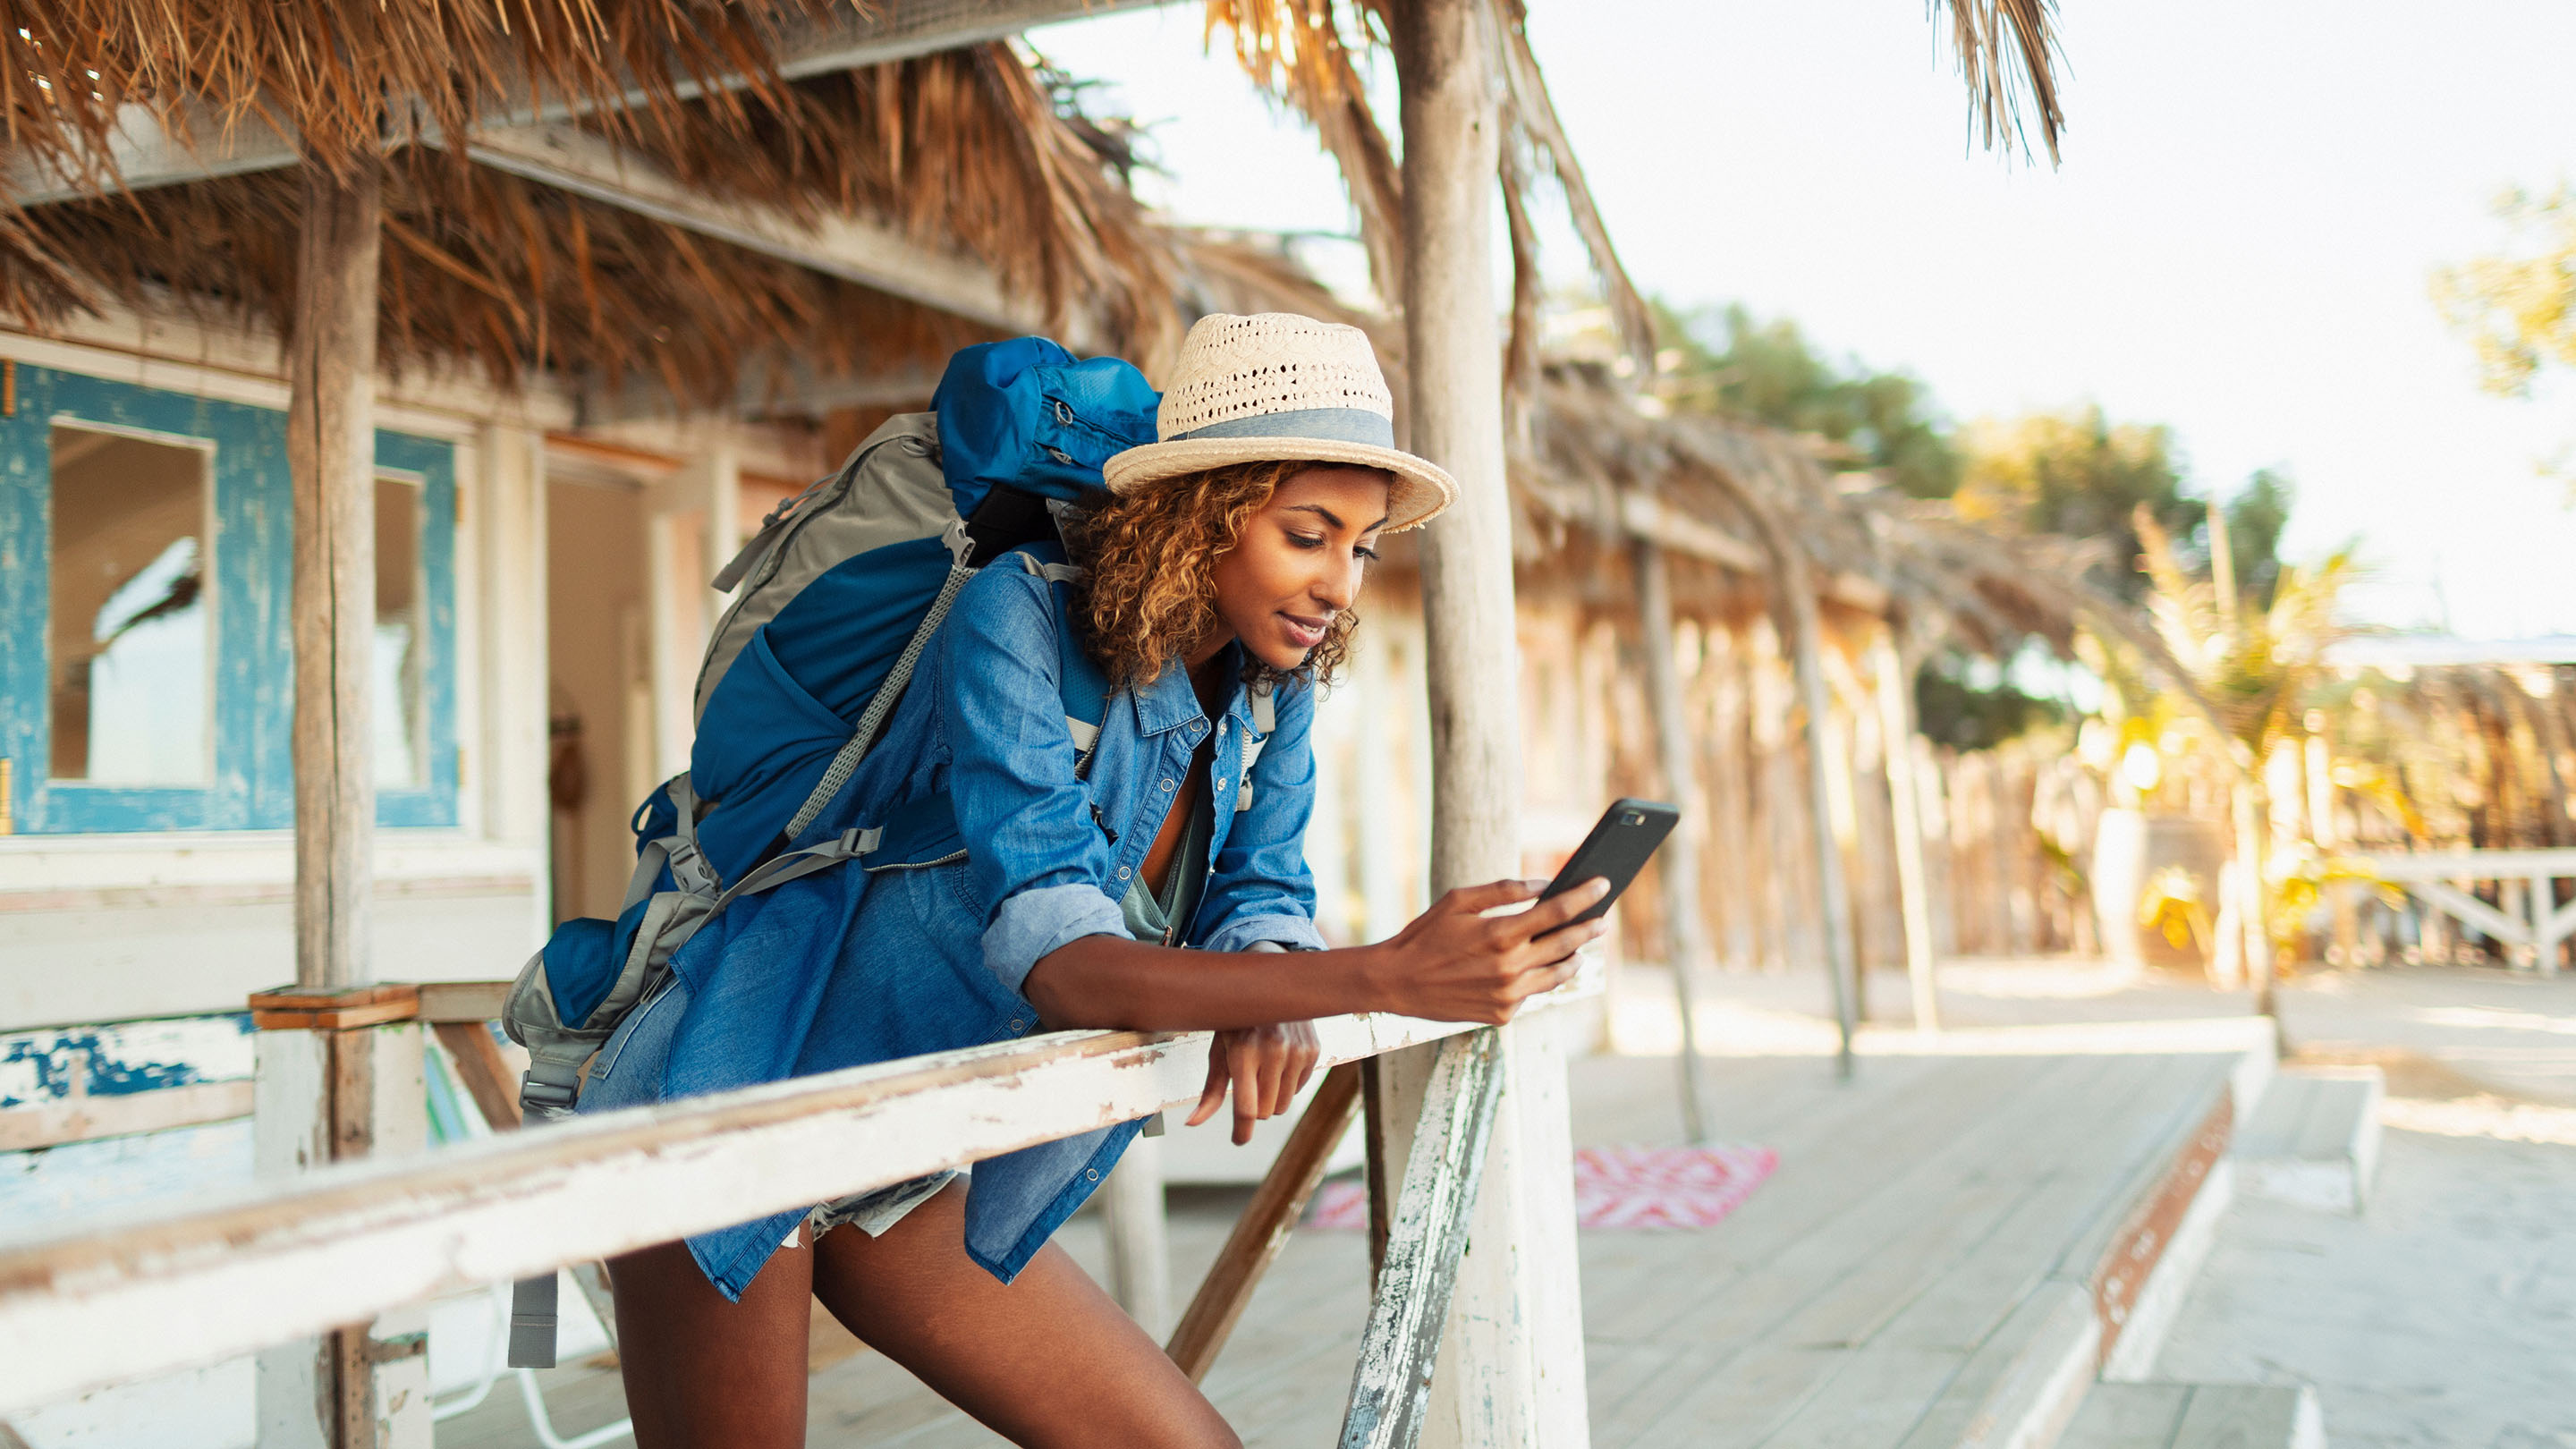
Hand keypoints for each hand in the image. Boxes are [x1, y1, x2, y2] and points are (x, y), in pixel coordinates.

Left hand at [1185, 1020, 1320, 1144]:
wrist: (1271, 987)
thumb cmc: (1237, 1022)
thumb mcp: (1219, 1050)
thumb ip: (1211, 1091)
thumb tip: (1192, 1123)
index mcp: (1243, 1052)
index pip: (1246, 1108)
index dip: (1241, 1132)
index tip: (1238, 1140)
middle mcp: (1273, 1052)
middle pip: (1264, 1112)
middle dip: (1253, 1104)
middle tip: (1247, 1081)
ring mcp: (1296, 1051)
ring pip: (1282, 1106)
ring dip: (1270, 1097)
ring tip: (1262, 1070)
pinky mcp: (1312, 1051)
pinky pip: (1298, 1089)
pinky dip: (1286, 1084)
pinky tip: (1279, 1060)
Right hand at [1365, 878, 1608, 1024]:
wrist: (1396, 983)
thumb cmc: (1426, 935)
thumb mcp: (1459, 901)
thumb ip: (1504, 890)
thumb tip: (1544, 885)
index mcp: (1500, 934)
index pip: (1557, 912)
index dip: (1584, 897)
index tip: (1603, 884)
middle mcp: (1509, 968)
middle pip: (1566, 944)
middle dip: (1589, 928)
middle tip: (1602, 919)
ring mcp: (1508, 996)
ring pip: (1557, 975)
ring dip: (1573, 958)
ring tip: (1579, 946)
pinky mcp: (1502, 1015)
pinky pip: (1532, 993)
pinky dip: (1538, 977)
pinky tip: (1541, 966)